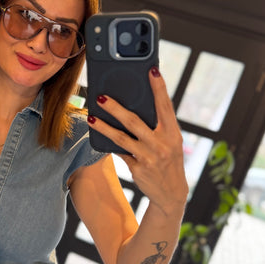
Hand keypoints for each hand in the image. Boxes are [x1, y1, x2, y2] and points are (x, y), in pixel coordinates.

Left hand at [88, 68, 188, 214]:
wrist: (171, 193)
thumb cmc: (168, 160)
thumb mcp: (170, 142)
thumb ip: (157, 126)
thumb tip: (133, 106)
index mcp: (173, 132)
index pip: (165, 106)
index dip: (159, 87)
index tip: (152, 70)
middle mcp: (162, 143)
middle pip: (134, 121)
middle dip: (116, 108)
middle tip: (101, 97)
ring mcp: (149, 157)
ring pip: (121, 138)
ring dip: (104, 126)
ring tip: (92, 117)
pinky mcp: (138, 168)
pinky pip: (120, 152)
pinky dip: (109, 144)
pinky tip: (98, 135)